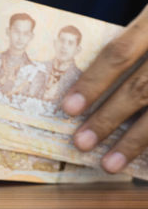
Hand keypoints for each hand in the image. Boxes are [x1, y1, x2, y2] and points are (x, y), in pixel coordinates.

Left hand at [62, 5, 147, 173]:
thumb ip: (130, 44)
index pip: (120, 53)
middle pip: (140, 88)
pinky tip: (143, 163)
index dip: (93, 82)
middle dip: (108, 118)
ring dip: (135, 142)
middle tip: (81, 142)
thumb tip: (86, 87)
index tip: (68, 108)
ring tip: (109, 164)